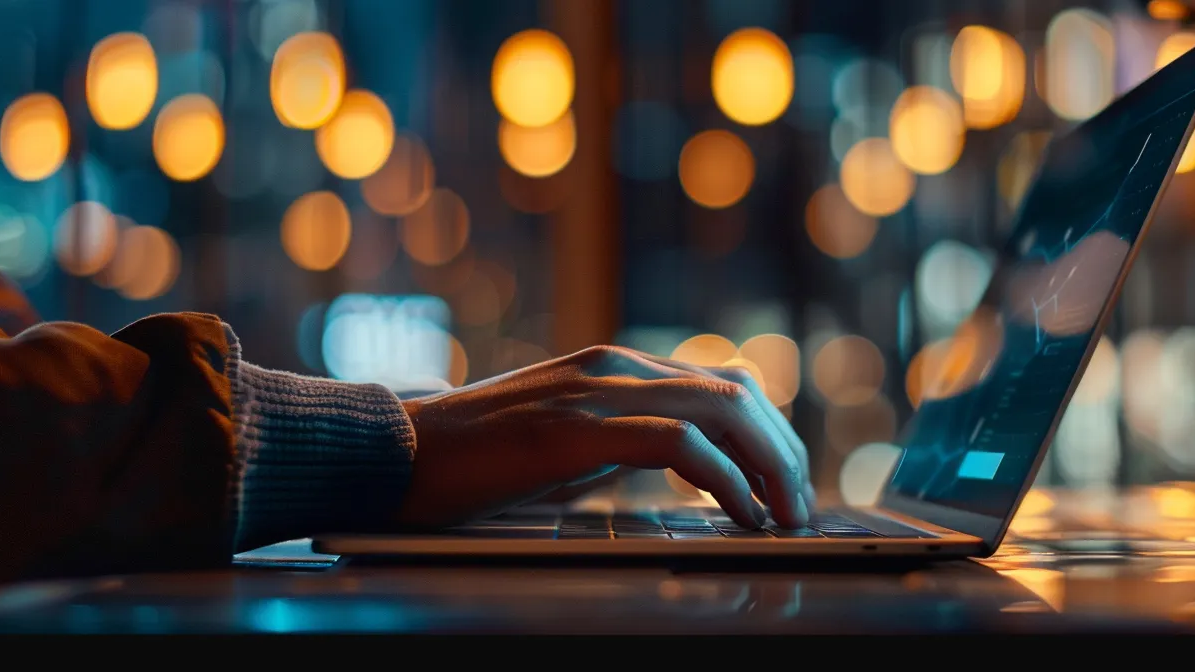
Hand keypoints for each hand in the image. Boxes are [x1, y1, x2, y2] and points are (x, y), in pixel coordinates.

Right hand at [396, 345, 813, 529]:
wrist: (393, 455)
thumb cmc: (471, 461)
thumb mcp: (563, 445)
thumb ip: (617, 444)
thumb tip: (680, 470)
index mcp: (613, 366)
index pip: (723, 384)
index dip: (770, 435)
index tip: (788, 486)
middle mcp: (613, 365)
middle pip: (738, 393)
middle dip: (784, 454)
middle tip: (801, 511)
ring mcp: (595, 391)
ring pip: (722, 410)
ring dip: (768, 468)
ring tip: (783, 518)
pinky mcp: (577, 429)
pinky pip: (679, 444)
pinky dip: (725, 479)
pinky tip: (740, 514)